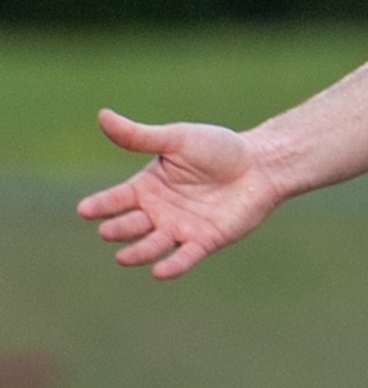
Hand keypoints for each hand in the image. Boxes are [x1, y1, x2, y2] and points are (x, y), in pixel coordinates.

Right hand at [75, 109, 285, 278]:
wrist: (262, 163)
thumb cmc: (218, 148)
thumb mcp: (178, 139)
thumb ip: (140, 135)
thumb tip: (102, 115)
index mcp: (147, 187)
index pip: (116, 199)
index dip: (100, 205)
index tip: (85, 209)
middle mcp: (158, 212)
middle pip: (130, 225)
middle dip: (118, 229)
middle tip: (108, 231)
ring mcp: (180, 228)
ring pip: (152, 245)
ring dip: (138, 253)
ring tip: (124, 257)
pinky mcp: (204, 241)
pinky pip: (185, 257)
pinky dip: (173, 265)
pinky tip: (160, 272)